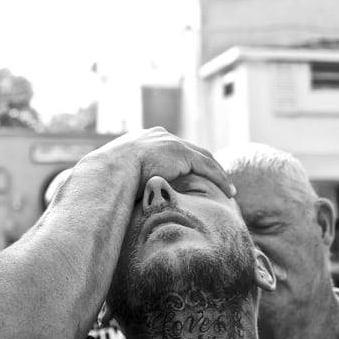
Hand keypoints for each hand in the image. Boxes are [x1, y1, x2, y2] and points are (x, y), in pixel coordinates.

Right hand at [79, 128, 234, 197]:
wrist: (109, 171)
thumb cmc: (108, 181)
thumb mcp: (119, 178)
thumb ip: (130, 183)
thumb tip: (127, 202)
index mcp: (143, 141)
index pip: (171, 151)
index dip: (185, 163)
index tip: (192, 176)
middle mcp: (159, 137)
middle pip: (190, 151)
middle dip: (204, 166)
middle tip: (216, 181)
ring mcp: (170, 142)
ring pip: (203, 158)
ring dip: (217, 173)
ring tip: (228, 189)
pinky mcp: (181, 152)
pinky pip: (207, 166)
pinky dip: (220, 178)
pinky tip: (229, 191)